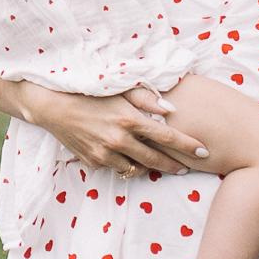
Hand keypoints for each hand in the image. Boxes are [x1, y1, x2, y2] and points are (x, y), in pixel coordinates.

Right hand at [25, 84, 202, 175]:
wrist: (53, 106)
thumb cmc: (89, 93)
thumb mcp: (119, 90)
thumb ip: (147, 99)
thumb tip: (172, 110)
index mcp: (129, 119)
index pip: (167, 136)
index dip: (188, 145)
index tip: (204, 151)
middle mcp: (119, 140)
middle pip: (156, 159)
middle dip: (174, 165)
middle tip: (186, 168)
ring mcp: (105, 154)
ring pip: (136, 168)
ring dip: (148, 167)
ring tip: (157, 163)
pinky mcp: (93, 162)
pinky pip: (116, 168)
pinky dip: (124, 164)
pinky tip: (127, 157)